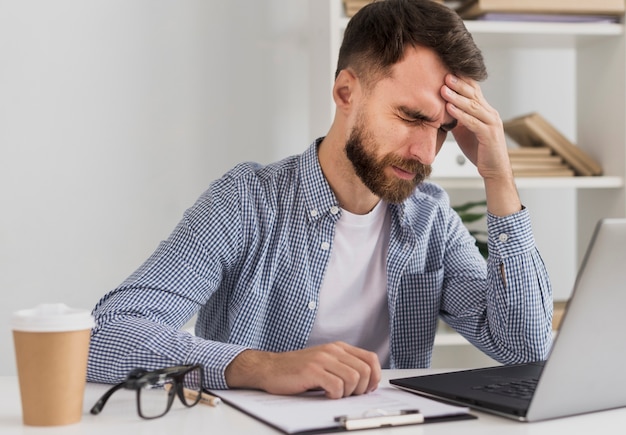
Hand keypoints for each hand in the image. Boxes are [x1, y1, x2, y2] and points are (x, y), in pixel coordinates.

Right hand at [224, 342, 380, 398]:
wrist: (270, 368)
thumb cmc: (298, 369)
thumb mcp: (325, 363)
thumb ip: (344, 367)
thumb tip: (369, 383)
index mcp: (339, 348)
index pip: (371, 359)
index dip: (375, 377)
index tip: (367, 389)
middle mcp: (333, 350)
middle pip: (365, 371)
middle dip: (362, 389)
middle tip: (349, 395)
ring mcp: (322, 359)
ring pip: (353, 379)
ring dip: (347, 393)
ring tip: (334, 394)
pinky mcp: (312, 370)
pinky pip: (336, 386)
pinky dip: (334, 395)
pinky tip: (325, 394)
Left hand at [441, 74, 511, 181]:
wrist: (494, 170)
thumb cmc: (479, 150)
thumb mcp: (465, 131)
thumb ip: (457, 119)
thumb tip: (441, 109)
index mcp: (485, 111)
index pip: (474, 91)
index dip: (462, 81)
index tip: (448, 71)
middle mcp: (490, 114)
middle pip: (474, 94)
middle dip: (459, 84)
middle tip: (445, 74)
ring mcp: (491, 123)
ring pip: (473, 106)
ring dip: (457, 97)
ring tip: (444, 88)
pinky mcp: (489, 135)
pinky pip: (473, 122)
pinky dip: (460, 114)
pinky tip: (449, 108)